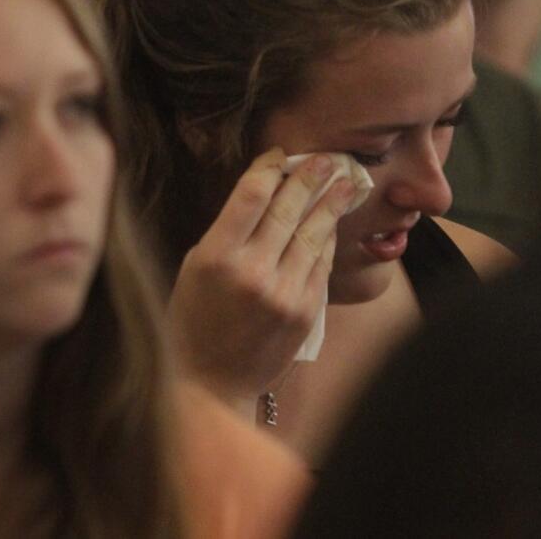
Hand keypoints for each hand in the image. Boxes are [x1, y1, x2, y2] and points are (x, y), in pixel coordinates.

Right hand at [167, 148, 354, 412]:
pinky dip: (326, 241)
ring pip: (313, 235)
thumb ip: (228, 231)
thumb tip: (265, 190)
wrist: (211, 383)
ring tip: (346, 182)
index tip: (280, 155)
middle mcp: (252, 272)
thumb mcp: (196, 267)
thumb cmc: (195, 319)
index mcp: (216, 256)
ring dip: (331, 205)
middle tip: (328, 158)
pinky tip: (333, 223)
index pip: (251, 195)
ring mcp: (283, 293)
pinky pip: (320, 265)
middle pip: (289, 209)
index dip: (269, 168)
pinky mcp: (304, 311)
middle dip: (310, 178)